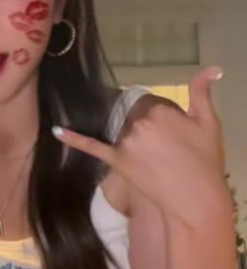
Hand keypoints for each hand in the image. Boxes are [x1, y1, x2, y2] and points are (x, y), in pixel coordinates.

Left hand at [53, 68, 228, 226]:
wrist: (195, 200)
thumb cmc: (205, 161)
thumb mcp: (209, 122)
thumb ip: (202, 92)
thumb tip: (212, 68)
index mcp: (159, 111)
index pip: (153, 104)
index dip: (163, 118)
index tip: (173, 134)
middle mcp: (138, 123)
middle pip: (136, 117)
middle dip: (148, 129)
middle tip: (166, 150)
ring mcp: (125, 143)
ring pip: (122, 130)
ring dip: (131, 138)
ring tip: (151, 159)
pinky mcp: (116, 161)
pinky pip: (92, 146)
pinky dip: (74, 138)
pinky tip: (57, 130)